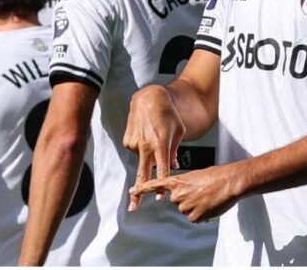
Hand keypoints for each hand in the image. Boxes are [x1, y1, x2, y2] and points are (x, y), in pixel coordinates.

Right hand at [123, 85, 184, 210]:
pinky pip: (136, 151)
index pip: (161, 170)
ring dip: (148, 155)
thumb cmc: (168, 114)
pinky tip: (145, 135)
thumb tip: (173, 165)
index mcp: (160, 144)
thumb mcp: (179, 131)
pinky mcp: (127, 141)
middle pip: (142, 174)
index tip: (159, 197)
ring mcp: (134, 144)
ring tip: (154, 136)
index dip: (160, 185)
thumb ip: (175, 151)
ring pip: (143, 160)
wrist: (148, 98)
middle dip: (138, 192)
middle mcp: (145, 146)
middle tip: (133, 208)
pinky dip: (142, 148)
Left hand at [129, 165, 241, 222]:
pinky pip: (195, 218)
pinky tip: (210, 205)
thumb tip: (186, 196)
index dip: (143, 189)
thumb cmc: (216, 177)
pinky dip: (202, 214)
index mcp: (178, 182)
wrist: (229, 182)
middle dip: (187, 199)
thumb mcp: (196, 176)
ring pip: (186, 210)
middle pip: (176, 201)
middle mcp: (178, 194)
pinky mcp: (193, 216)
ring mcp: (184, 206)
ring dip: (196, 206)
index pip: (156, 185)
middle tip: (202, 192)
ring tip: (208, 197)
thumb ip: (186, 185)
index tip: (131, 191)